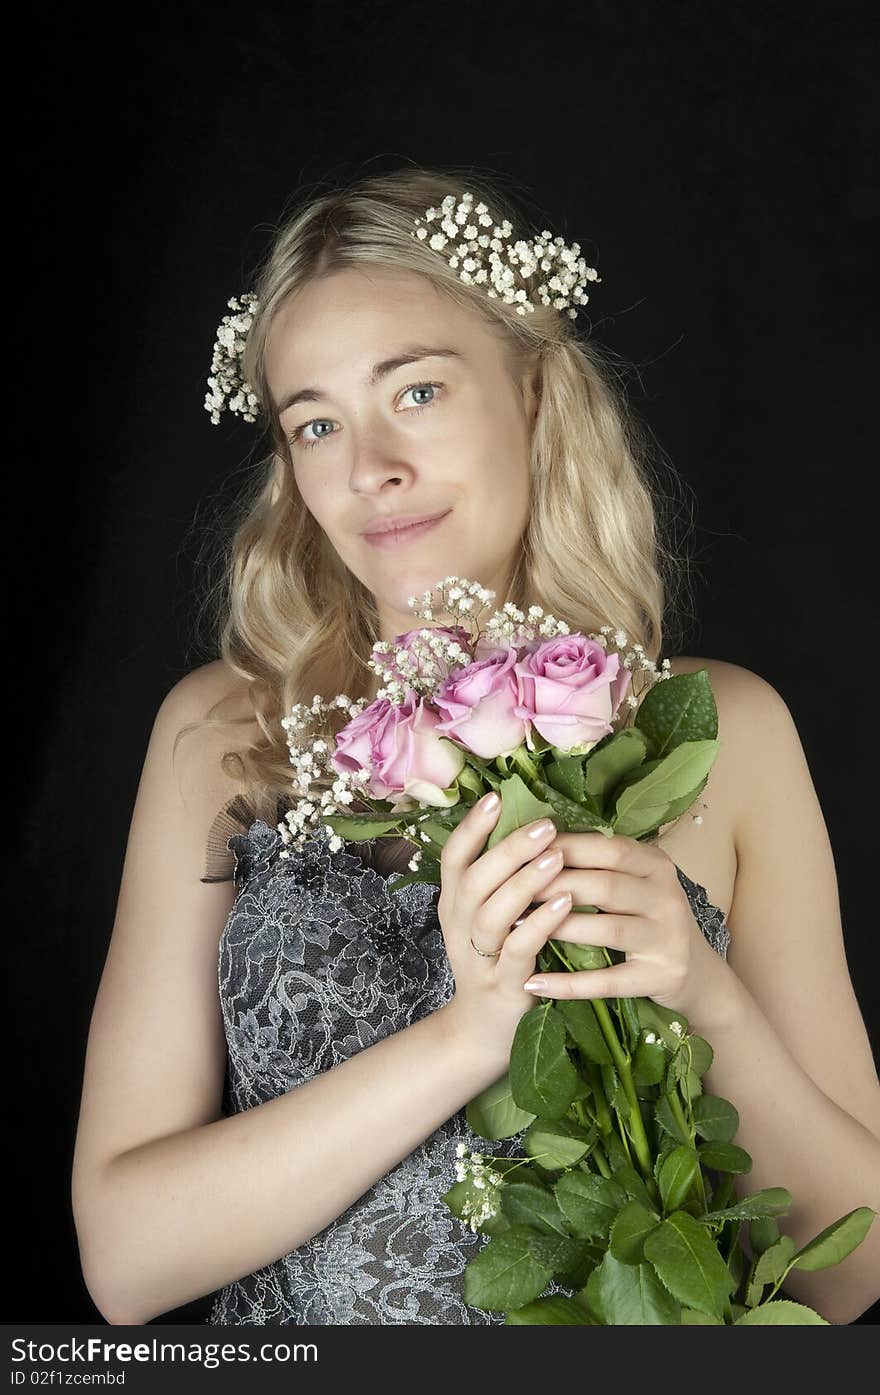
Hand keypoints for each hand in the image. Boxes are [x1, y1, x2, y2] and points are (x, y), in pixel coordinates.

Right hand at [436, 793, 574, 1066]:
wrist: (485, 1030)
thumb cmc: (497, 958)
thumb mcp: (488, 916)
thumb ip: (500, 877)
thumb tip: (529, 822)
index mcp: (454, 903)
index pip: (454, 857)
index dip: (472, 827)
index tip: (496, 798)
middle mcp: (459, 926)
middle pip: (474, 879)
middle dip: (509, 849)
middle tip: (544, 825)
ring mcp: (479, 956)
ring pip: (493, 913)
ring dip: (525, 882)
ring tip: (556, 857)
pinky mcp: (503, 983)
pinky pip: (520, 949)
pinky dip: (542, 923)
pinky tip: (565, 902)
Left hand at [521, 830, 722, 1016]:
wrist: (696, 972)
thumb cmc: (648, 918)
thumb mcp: (634, 882)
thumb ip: (597, 863)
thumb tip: (534, 840)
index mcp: (656, 865)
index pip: (608, 848)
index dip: (564, 848)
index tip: (521, 851)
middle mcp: (667, 897)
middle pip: (604, 887)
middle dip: (552, 887)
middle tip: (509, 891)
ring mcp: (668, 939)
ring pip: (606, 930)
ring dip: (556, 929)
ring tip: (513, 928)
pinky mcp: (661, 977)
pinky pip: (608, 981)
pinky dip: (569, 983)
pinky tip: (533, 983)